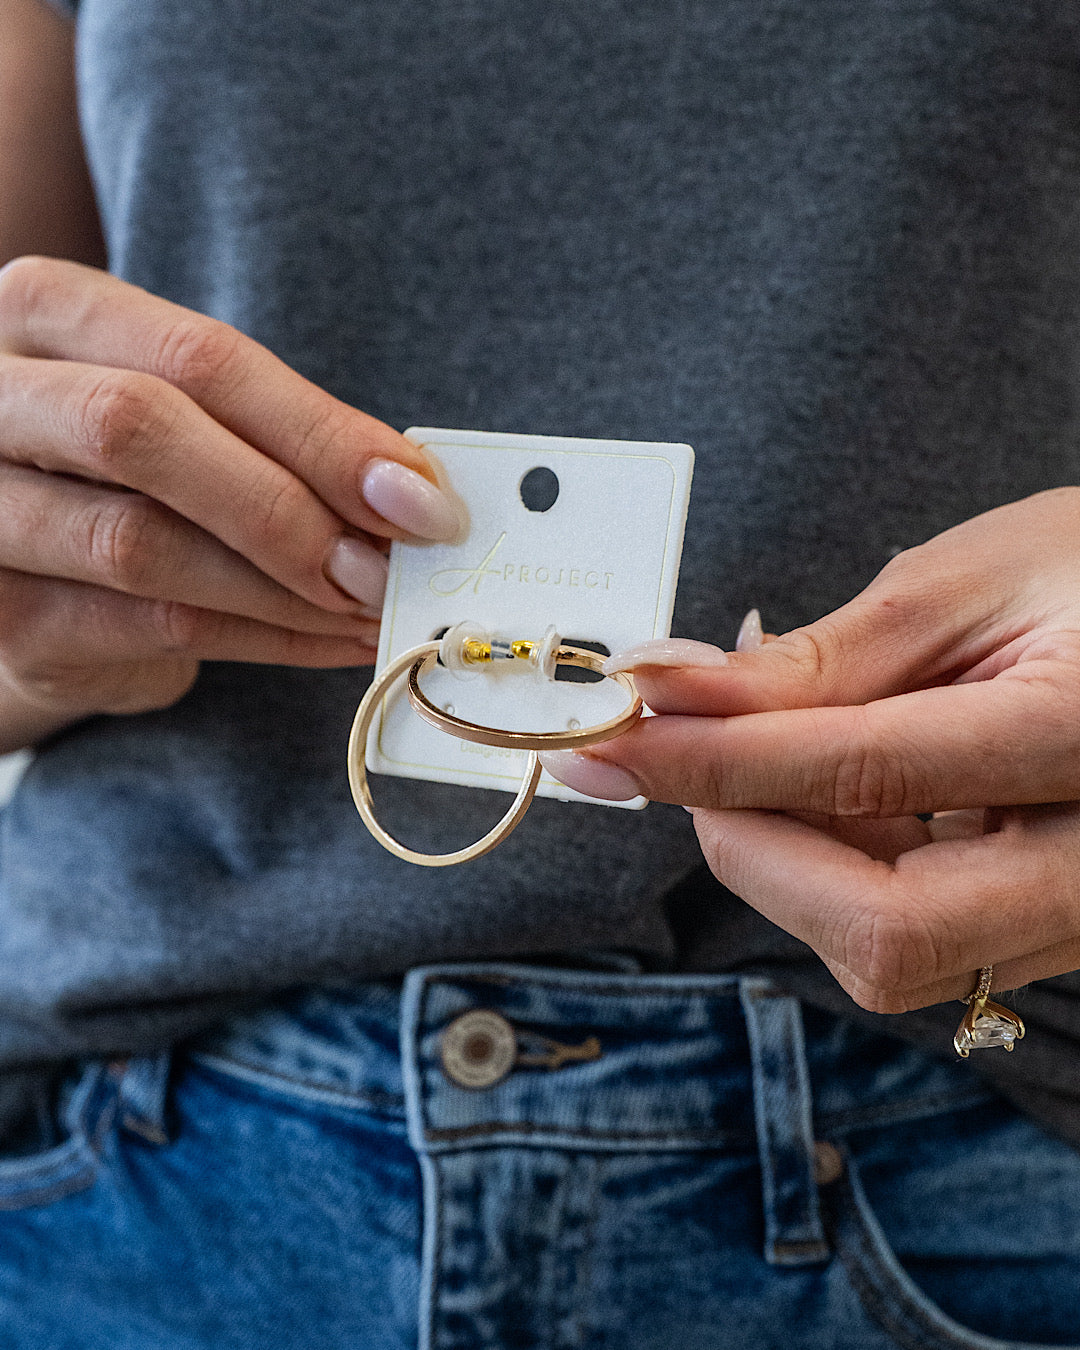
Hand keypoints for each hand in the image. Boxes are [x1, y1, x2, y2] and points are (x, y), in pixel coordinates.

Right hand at [0, 257, 463, 746]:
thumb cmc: (139, 475)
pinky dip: (270, 639)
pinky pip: (157, 628)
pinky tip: (335, 639)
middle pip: (139, 431)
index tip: (418, 496)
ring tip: (373, 607)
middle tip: (385, 565)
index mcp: (45, 314)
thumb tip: (415, 493)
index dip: (319, 431)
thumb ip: (284, 436)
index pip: (196, 358)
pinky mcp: (6, 619)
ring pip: (142, 545)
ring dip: (286, 588)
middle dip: (287, 507)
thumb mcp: (200, 420)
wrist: (45, 572)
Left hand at [540, 489, 1079, 1013]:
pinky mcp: (1040, 925)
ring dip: (787, 858)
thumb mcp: (968, 581)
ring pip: (888, 950)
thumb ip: (820, 659)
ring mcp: (1076, 913)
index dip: (712, 761)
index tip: (614, 741)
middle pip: (882, 932)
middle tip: (685, 761)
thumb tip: (671, 693)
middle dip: (751, 848)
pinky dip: (835, 866)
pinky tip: (832, 790)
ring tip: (776, 751)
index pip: (863, 774)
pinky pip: (913, 936)